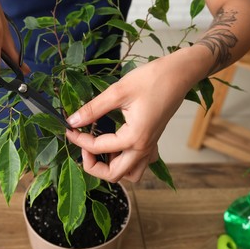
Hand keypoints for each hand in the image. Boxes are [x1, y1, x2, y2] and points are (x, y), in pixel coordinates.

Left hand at [66, 47, 210, 182]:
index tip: (69, 129)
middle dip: (93, 166)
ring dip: (112, 168)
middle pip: (114, 175)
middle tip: (83, 146)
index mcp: (134, 138)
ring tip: (100, 150)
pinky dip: (127, 162)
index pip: (99, 148)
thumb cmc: (152, 79)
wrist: (180, 74)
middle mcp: (143, 148)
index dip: (79, 140)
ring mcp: (150, 147)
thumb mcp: (118, 92)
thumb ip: (93, 109)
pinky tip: (118, 146)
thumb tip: (73, 120)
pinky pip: (140, 163)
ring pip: (130, 174)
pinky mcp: (153, 141)